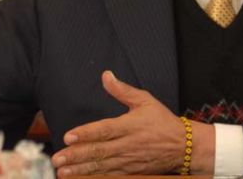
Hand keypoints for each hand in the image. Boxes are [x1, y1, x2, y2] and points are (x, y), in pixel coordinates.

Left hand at [51, 70, 213, 175]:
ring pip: (102, 167)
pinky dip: (96, 178)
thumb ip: (122, 90)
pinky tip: (82, 178)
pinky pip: (111, 176)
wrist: (184, 147)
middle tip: (58, 158)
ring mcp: (129, 161)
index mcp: (130, 126)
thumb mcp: (145, 100)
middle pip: (99, 152)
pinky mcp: (131, 172)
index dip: (86, 133)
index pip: (104, 130)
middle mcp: (128, 145)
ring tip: (63, 171)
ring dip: (81, 170)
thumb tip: (106, 75)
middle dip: (77, 156)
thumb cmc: (162, 122)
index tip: (69, 136)